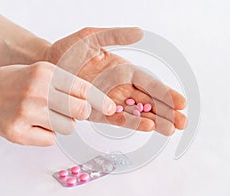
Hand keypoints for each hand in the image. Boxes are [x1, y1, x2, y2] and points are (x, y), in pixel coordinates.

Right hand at [0, 62, 115, 145]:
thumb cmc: (17, 82)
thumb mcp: (42, 72)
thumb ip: (67, 84)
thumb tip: (95, 102)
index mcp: (46, 72)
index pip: (84, 89)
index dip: (100, 101)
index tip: (110, 108)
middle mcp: (37, 91)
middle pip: (81, 111)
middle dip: (81, 113)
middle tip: (72, 110)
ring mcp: (26, 113)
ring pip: (68, 128)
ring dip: (63, 123)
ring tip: (47, 114)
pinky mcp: (18, 133)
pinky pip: (51, 139)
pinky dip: (47, 134)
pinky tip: (34, 123)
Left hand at [45, 27, 186, 135]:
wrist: (46, 66)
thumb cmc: (68, 50)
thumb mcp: (92, 37)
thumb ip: (115, 36)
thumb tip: (139, 33)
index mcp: (123, 69)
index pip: (149, 83)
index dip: (165, 92)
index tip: (181, 102)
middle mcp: (120, 87)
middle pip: (148, 101)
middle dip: (166, 112)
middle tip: (182, 122)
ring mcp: (110, 101)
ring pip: (137, 113)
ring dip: (154, 121)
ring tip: (169, 129)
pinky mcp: (97, 112)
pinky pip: (117, 119)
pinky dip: (132, 122)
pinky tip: (146, 126)